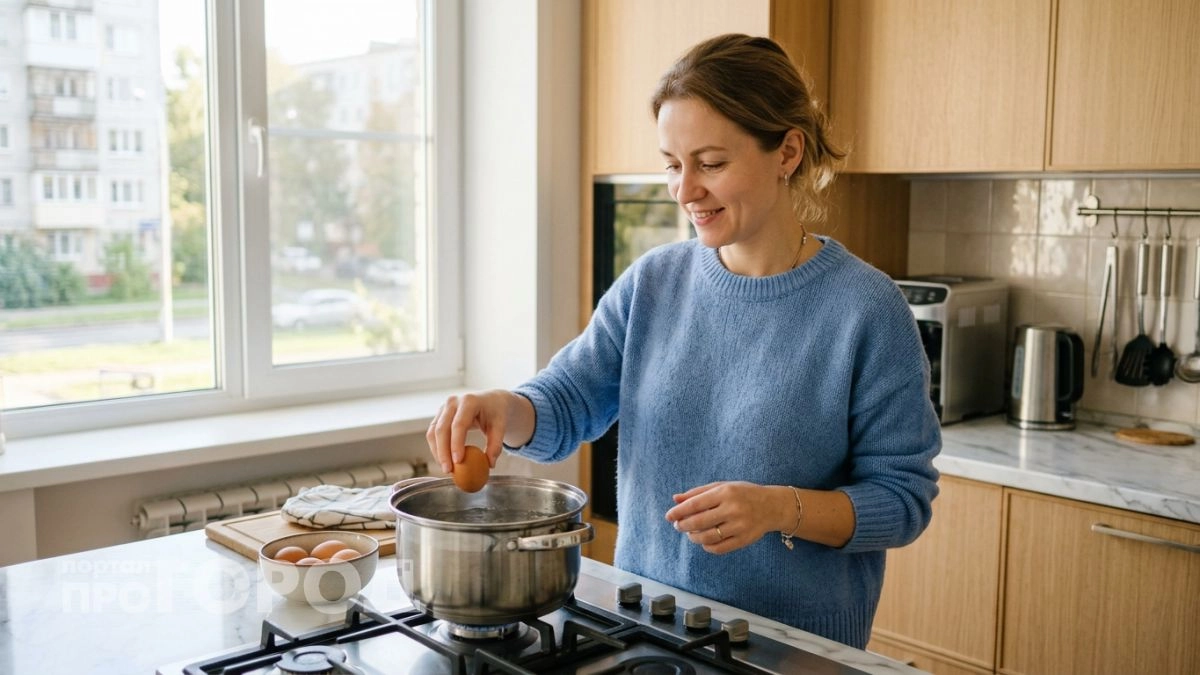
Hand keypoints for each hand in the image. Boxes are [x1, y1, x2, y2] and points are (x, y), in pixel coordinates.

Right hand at [426, 390, 520, 473]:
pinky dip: (436, 448)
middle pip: (442, 429)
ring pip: (433, 432)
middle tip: (448, 470)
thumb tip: (490, 464)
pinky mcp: (439, 416)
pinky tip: (444, 460)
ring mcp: (444, 408)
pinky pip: (433, 433)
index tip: (458, 461)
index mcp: (469, 401)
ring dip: (437, 452)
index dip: (456, 444)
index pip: (459, 424)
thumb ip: (496, 445)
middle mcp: (453, 402)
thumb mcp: (500, 426)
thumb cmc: (496, 412)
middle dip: (443, 452)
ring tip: (446, 468)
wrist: (491, 400)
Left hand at [664, 481, 779, 553]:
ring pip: (707, 538)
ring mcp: (739, 526)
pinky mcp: (744, 540)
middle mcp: (732, 509)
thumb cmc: (743, 494)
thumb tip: (675, 499)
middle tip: (678, 525)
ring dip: (693, 537)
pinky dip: (706, 546)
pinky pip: (718, 548)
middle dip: (683, 525)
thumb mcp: (722, 486)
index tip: (669, 516)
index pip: (695, 504)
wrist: (772, 506)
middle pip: (698, 522)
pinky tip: (704, 541)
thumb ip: (698, 493)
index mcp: (725, 493)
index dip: (678, 512)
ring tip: (690, 533)